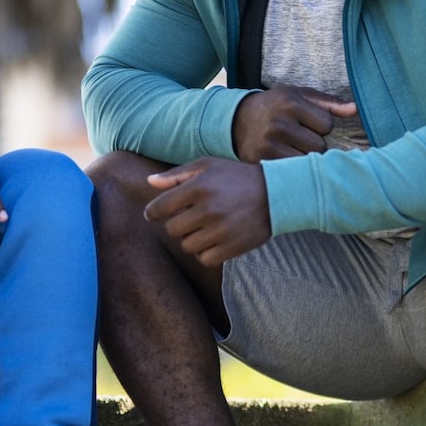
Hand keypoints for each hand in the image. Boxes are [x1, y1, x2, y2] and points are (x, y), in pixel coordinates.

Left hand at [144, 157, 271, 265]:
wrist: (276, 194)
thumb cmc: (237, 177)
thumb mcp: (208, 166)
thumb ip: (177, 175)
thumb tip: (149, 182)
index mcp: (199, 187)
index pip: (160, 207)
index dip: (153, 212)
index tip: (155, 214)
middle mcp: (208, 209)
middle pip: (172, 229)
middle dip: (178, 224)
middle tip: (191, 217)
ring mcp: (221, 230)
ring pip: (187, 246)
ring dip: (192, 239)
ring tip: (205, 228)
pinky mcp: (232, 247)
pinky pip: (204, 259)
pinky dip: (206, 253)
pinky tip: (214, 241)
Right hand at [231, 85, 356, 161]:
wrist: (236, 120)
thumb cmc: (275, 107)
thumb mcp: (298, 96)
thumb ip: (328, 103)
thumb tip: (355, 110)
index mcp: (290, 102)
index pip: (327, 125)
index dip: (320, 126)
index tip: (307, 123)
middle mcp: (278, 123)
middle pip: (319, 147)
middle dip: (313, 144)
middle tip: (297, 137)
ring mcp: (268, 144)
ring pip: (307, 162)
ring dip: (304, 158)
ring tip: (290, 147)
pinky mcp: (261, 162)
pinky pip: (291, 172)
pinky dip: (291, 168)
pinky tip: (283, 157)